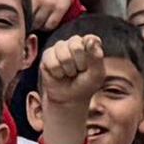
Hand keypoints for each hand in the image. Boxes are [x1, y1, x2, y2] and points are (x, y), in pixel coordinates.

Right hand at [30, 25, 114, 143]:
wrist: (67, 103)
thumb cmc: (84, 90)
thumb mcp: (96, 75)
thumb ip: (95, 57)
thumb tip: (92, 39)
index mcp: (89, 46)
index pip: (89, 40)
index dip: (89, 55)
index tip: (88, 69)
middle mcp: (74, 45)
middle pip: (76, 44)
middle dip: (78, 63)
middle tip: (77, 75)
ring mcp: (60, 50)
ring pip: (63, 51)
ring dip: (67, 68)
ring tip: (68, 76)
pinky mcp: (47, 59)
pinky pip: (51, 59)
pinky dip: (55, 70)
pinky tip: (58, 76)